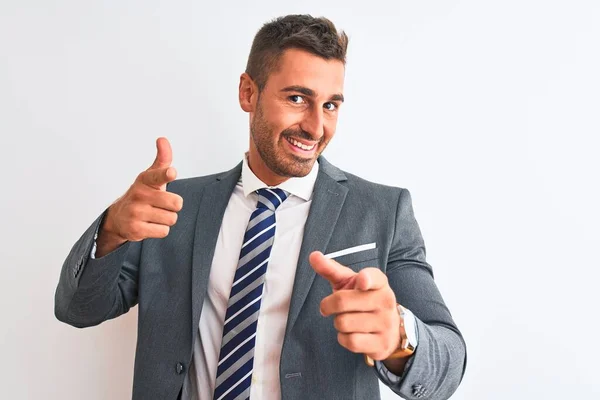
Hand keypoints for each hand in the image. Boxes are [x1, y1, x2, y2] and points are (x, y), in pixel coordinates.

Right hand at [96, 137, 183, 256]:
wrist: (119, 218)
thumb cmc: (142, 194)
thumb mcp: (151, 177)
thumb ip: (162, 159)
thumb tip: (162, 139)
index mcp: (145, 180)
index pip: (158, 176)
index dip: (166, 174)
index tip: (171, 172)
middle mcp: (139, 195)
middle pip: (176, 203)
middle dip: (173, 206)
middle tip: (161, 205)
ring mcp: (136, 213)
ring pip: (171, 219)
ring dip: (166, 219)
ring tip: (154, 215)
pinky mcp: (135, 230)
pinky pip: (164, 231)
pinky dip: (160, 230)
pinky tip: (149, 225)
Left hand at [309, 251, 400, 361]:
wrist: (389, 328)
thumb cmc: (363, 299)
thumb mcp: (350, 282)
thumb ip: (331, 269)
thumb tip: (313, 255)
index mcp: (379, 283)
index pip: (374, 277)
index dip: (366, 278)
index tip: (361, 281)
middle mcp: (385, 301)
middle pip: (342, 301)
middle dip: (328, 305)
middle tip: (330, 307)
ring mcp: (385, 323)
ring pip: (343, 323)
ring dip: (337, 323)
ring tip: (347, 320)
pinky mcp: (381, 343)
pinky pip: (350, 341)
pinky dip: (343, 338)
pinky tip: (351, 333)